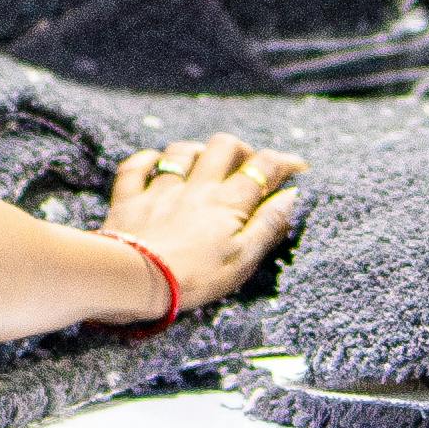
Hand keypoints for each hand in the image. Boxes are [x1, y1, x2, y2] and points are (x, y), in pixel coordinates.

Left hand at [102, 137, 305, 311]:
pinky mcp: (130, 200)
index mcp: (227, 203)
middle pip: (223, 147)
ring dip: (196, 151)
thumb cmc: (195, 278)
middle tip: (246, 166)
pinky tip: (154, 162)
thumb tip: (291, 196)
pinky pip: (136, 167)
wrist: (137, 281)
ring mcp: (161, 190)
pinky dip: (147, 160)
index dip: (285, 163)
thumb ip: (267, 225)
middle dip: (241, 149)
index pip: (263, 167)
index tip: (298, 168)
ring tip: (203, 163)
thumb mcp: (243, 260)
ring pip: (181, 151)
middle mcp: (196, 188)